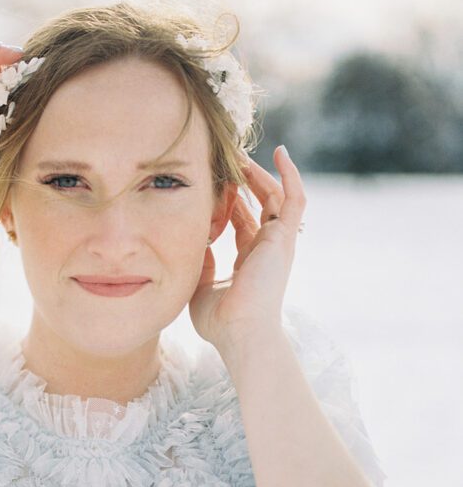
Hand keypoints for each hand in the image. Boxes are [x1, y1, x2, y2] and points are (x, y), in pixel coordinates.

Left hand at [188, 146, 305, 352]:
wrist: (240, 333)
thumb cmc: (220, 320)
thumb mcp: (201, 284)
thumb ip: (199, 259)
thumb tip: (192, 237)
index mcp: (249, 261)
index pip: (242, 222)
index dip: (229, 202)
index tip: (212, 184)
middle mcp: (267, 249)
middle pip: (259, 205)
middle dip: (244, 181)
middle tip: (226, 159)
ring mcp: (278, 242)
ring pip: (274, 196)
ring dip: (259, 174)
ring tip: (240, 154)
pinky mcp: (285, 237)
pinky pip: (294, 199)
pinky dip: (291, 175)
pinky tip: (280, 152)